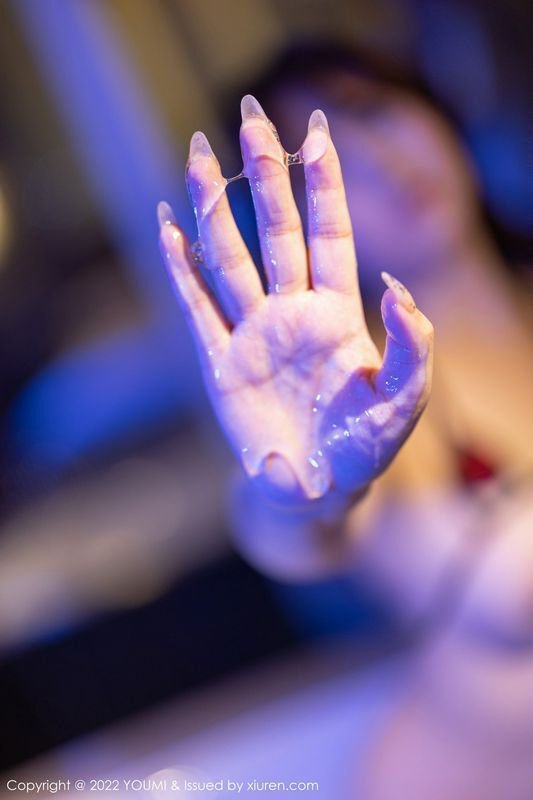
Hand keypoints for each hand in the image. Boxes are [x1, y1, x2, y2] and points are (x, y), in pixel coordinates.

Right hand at [159, 96, 432, 501]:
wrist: (315, 491)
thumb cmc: (362, 448)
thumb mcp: (402, 402)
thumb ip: (413, 346)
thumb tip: (397, 286)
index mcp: (337, 315)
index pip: (330, 236)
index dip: (324, 186)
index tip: (318, 132)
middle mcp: (291, 313)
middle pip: (275, 231)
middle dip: (265, 174)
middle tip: (251, 115)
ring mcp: (252, 335)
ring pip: (229, 258)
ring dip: (213, 207)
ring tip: (199, 153)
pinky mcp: (221, 365)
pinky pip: (196, 308)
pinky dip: (181, 269)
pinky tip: (168, 227)